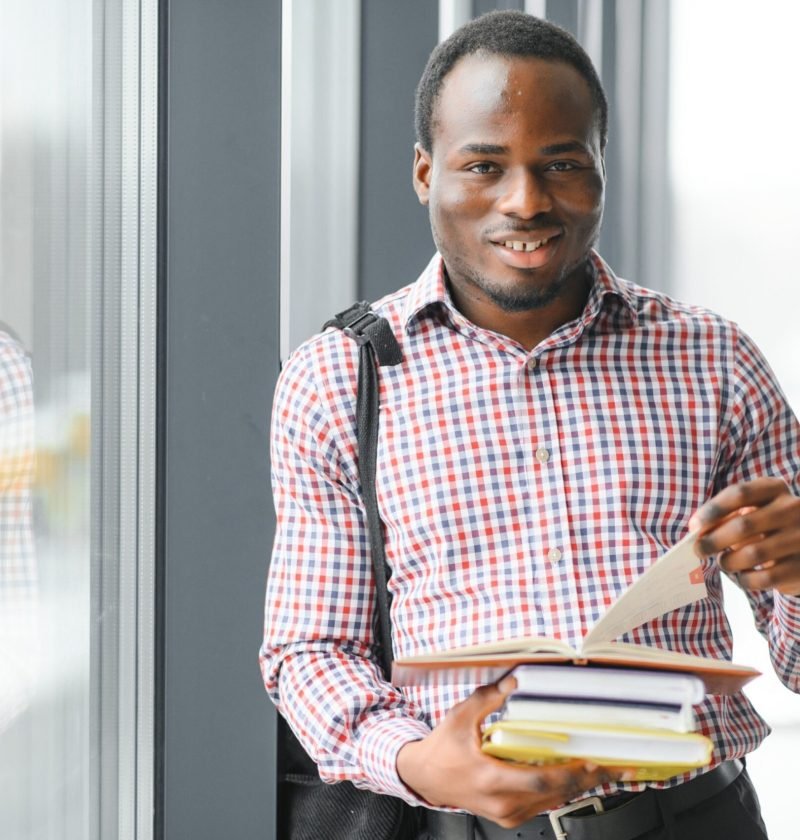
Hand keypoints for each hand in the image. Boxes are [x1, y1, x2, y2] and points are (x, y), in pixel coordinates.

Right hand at [395, 676, 632, 827]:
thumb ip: (489, 697)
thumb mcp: (461, 716)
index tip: (592, 762)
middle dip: (588, 779)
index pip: (539, 781)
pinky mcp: (510, 816)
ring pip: (553, 802)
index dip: (569, 774)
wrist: (426, 777)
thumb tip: (516, 678)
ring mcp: (507, 814)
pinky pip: (544, 804)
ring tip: (606, 770)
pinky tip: (579, 777)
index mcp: (490, 779)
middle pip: (554, 794)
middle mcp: (503, 803)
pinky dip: (563, 789)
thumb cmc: (442, 749)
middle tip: (616, 766)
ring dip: (580, 786)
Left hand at [689, 477, 799, 595]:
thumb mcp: (750, 511)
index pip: (739, 494)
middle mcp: (794, 509)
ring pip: (753, 554)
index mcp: (775, 488)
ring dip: (729, 561)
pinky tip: (742, 575)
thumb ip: (725, 516)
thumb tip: (696, 530)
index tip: (694, 526)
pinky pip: (764, 578)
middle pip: (743, 525)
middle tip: (698, 550)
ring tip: (724, 562)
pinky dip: (745, 579)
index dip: (713, 510)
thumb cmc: (765, 525)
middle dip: (713, 540)